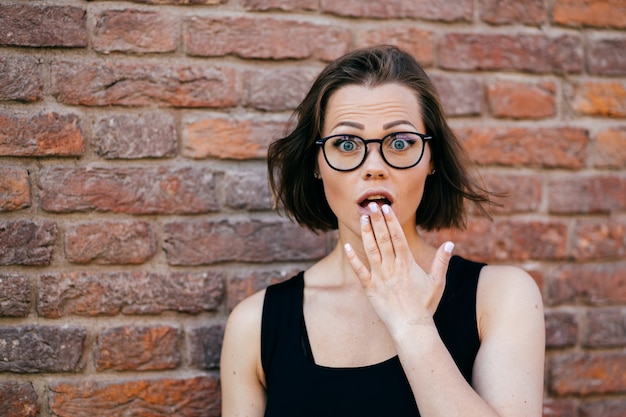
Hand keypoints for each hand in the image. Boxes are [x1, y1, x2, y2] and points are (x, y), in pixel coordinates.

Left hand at [344, 202, 453, 335]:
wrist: (411, 327)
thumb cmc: (425, 306)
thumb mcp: (437, 282)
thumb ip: (442, 261)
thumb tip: (450, 243)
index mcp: (407, 264)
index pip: (398, 237)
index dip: (391, 221)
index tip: (385, 207)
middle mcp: (392, 267)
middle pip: (383, 239)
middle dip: (377, 220)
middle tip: (371, 204)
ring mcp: (380, 277)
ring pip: (371, 250)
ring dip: (366, 233)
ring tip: (362, 218)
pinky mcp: (370, 288)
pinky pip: (360, 270)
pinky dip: (353, 258)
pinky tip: (347, 246)